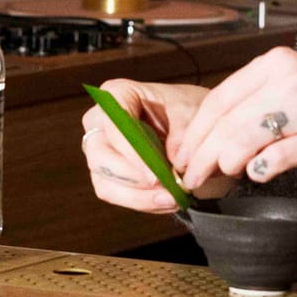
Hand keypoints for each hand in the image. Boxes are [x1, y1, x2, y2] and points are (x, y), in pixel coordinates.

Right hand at [79, 79, 234, 212]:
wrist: (196, 129)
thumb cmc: (190, 112)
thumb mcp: (194, 113)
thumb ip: (183, 132)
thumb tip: (173, 160)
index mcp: (117, 94)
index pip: (114, 124)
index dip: (131, 152)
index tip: (155, 175)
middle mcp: (100, 121)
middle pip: (100, 156)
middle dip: (134, 180)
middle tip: (168, 190)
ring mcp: (100, 149)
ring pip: (104, 182)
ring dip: (139, 197)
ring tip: (173, 199)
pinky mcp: (106, 173)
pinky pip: (113, 194)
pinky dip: (141, 202)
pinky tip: (167, 201)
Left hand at [172, 47, 296, 189]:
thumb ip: (260, 98)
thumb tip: (213, 133)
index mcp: (277, 62)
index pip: (218, 98)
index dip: (193, 131)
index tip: (181, 154)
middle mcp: (289, 79)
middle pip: (224, 122)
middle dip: (199, 154)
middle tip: (189, 177)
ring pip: (242, 140)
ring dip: (221, 165)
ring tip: (214, 180)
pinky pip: (276, 160)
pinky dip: (258, 172)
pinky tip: (256, 176)